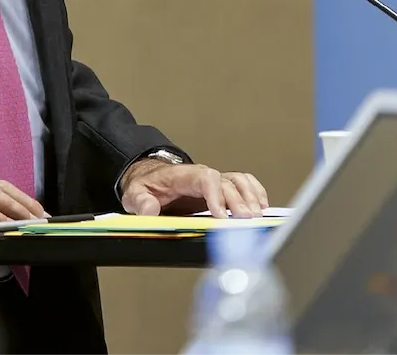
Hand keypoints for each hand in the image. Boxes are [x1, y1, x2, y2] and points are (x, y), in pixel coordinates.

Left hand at [119, 160, 268, 218]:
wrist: (151, 177)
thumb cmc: (146, 186)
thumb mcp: (135, 194)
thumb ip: (141, 202)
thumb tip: (150, 210)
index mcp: (184, 176)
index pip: (206, 179)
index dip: (217, 196)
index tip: (221, 215)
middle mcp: (203, 176)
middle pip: (227, 183)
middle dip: (238, 202)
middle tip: (246, 220)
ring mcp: (214, 181)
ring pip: (239, 181)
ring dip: (251, 196)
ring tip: (257, 215)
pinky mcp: (221, 188)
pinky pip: (243, 183)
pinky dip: (255, 192)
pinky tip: (261, 207)